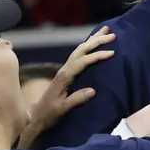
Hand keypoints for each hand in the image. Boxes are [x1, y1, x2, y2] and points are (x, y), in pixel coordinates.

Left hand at [21, 28, 115, 142]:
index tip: (112, 53)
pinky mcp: (66, 73)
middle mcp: (64, 69)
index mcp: (64, 76)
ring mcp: (65, 70)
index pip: (83, 62)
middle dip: (96, 41)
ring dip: (92, 40)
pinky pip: (78, 55)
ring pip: (79, 50)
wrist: (38, 117)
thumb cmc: (50, 114)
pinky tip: (92, 44)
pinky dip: (87, 47)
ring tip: (105, 31)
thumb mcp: (62, 109)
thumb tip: (93, 90)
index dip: (97, 56)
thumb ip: (76, 99)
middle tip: (112, 34)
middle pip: (81, 50)